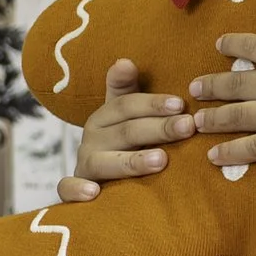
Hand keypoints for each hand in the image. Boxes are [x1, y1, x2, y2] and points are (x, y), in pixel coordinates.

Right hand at [57, 57, 193, 205]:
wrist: (99, 180)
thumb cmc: (123, 143)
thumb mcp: (125, 114)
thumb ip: (126, 89)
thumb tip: (125, 61)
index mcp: (104, 117)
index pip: (127, 105)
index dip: (153, 103)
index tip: (181, 104)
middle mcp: (92, 139)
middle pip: (125, 132)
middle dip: (158, 128)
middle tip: (188, 127)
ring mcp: (84, 165)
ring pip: (103, 162)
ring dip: (131, 162)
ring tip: (161, 160)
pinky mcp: (75, 190)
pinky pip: (67, 189)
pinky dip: (76, 190)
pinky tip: (94, 194)